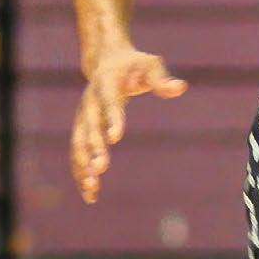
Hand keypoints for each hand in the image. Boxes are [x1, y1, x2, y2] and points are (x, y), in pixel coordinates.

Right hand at [71, 46, 186, 203]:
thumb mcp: (150, 65)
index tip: (116, 138)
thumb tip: (180, 88)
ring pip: (78, 145)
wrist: (106, 62)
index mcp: (106, 85)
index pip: (108, 103)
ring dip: (83, 166)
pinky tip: (91, 196)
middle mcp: (89, 103)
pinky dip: (81, 174)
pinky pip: (78, 155)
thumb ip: (161, 79)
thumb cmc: (134, 65)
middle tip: (101, 168)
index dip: (112, 119)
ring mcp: (82, 118)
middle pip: (89, 128)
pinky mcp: (81, 131)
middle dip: (93, 148)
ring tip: (93, 188)